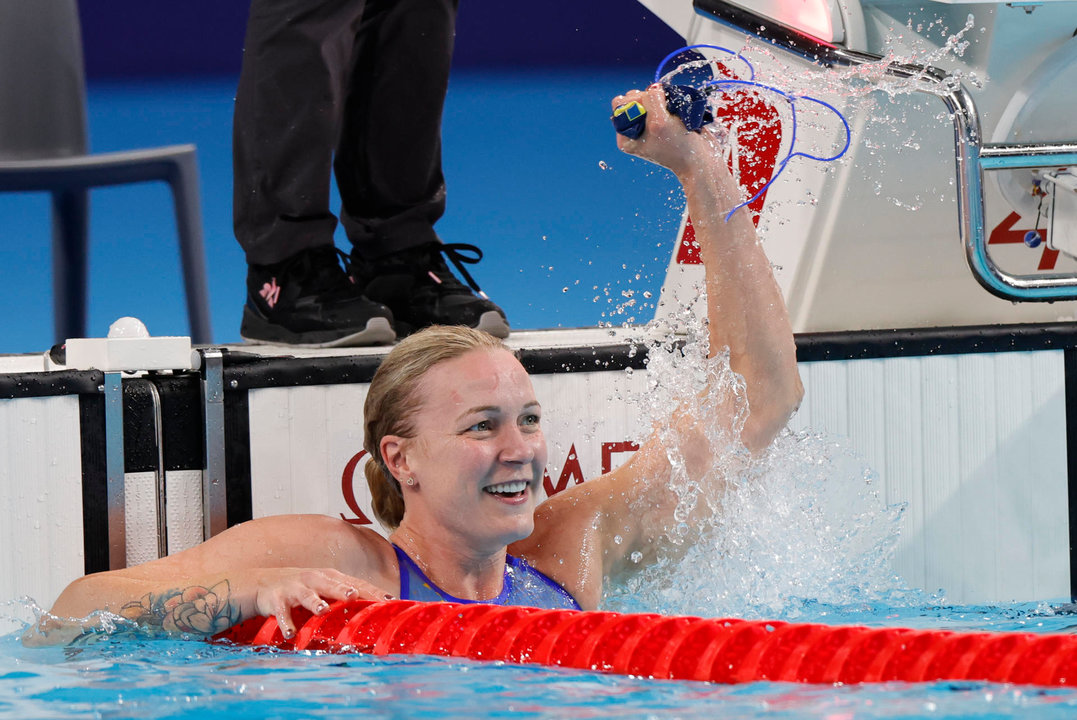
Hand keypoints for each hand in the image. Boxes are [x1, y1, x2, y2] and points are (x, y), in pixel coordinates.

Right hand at [243, 567, 393, 638]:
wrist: (265, 584)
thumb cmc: (305, 588)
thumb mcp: (327, 588)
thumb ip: (348, 596)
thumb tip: (380, 609)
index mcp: (331, 577)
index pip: (356, 583)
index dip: (372, 591)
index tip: (389, 600)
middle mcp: (315, 580)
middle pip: (332, 585)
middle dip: (342, 589)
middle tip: (353, 595)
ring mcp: (296, 589)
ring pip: (307, 595)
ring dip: (315, 602)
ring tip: (322, 610)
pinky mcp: (278, 600)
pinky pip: (282, 613)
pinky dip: (286, 623)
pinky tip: (290, 634)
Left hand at [612, 85, 721, 176]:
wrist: (702, 160)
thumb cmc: (679, 147)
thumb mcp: (659, 122)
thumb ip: (651, 100)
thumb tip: (654, 87)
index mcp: (626, 135)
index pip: (620, 103)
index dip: (637, 101)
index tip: (652, 114)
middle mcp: (635, 128)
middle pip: (635, 96)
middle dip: (651, 100)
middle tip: (665, 116)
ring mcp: (649, 121)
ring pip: (650, 95)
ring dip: (663, 99)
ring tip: (674, 115)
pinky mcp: (664, 117)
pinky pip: (663, 98)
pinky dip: (671, 100)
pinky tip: (678, 113)